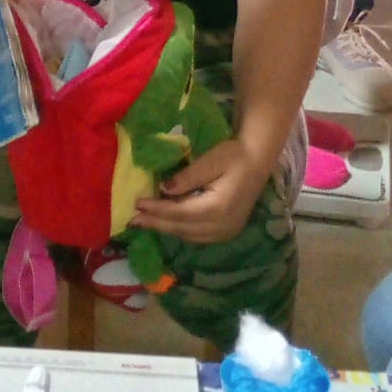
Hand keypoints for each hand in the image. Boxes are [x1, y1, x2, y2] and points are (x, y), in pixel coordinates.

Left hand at [129, 139, 266, 244]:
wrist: (259, 160)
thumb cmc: (234, 155)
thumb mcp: (210, 160)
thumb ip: (187, 177)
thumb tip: (163, 189)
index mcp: (218, 209)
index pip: (180, 213)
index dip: (157, 210)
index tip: (136, 205)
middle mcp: (222, 227)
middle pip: (182, 228)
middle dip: (156, 224)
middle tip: (132, 220)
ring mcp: (226, 232)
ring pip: (189, 235)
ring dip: (167, 228)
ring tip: (145, 222)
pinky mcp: (227, 231)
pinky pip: (198, 236)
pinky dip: (180, 229)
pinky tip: (167, 222)